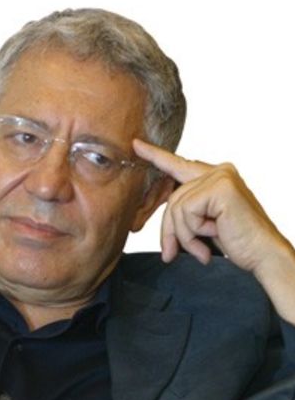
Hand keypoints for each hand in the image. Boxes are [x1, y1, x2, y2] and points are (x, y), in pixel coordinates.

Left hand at [133, 138, 294, 323]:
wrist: (262, 255)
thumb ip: (183, 214)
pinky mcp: (220, 187)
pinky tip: (215, 234)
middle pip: (172, 199)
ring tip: (202, 249)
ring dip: (184, 235)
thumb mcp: (202, 225)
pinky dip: (194, 231)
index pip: (178, 165)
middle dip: (169, 231)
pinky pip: (186, 212)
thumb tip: (153, 225)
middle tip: (171, 253)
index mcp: (214, 176)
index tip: (136, 145)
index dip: (155, 156)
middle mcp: (218, 171)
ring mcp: (220, 176)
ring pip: (176, 208)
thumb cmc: (236, 242)